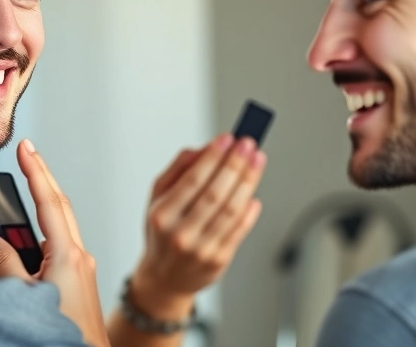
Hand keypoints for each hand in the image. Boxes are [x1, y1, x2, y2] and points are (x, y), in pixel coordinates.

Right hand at [0, 139, 109, 346]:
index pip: (49, 202)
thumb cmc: (63, 333)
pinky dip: (44, 233)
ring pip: (60, 226)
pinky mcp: (79, 280)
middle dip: (42, 178)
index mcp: (68, 255)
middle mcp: (78, 256)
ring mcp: (81, 268)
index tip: (26, 148)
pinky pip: (60, 245)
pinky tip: (31, 237)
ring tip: (22, 190)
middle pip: (58, 206)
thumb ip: (3, 264)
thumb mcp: (24, 297)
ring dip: (42, 206)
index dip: (36, 171)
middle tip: (27, 154)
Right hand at [130, 133, 265, 317]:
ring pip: (231, 210)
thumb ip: (178, 169)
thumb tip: (204, 149)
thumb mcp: (158, 198)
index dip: (213, 157)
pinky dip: (250, 210)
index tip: (228, 138)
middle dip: (235, 165)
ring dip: (248, 181)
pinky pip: (239, 230)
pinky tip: (253, 193)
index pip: (192, 181)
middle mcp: (180, 234)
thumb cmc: (162, 231)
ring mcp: (201, 250)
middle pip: (215, 194)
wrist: (164, 278)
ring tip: (257, 160)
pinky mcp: (219, 261)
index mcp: (161, 216)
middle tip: (248, 144)